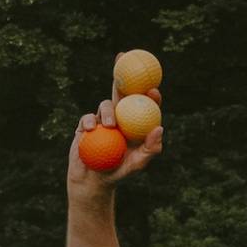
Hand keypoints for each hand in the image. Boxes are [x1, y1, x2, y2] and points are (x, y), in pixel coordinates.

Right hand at [65, 58, 163, 194]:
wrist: (93, 180)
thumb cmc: (119, 172)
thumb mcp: (138, 164)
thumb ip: (151, 149)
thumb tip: (159, 128)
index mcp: (135, 123)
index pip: (144, 105)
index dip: (149, 94)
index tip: (153, 91)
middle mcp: (120, 117)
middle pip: (123, 93)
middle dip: (124, 75)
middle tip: (126, 65)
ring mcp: (102, 120)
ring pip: (106, 105)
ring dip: (109, 111)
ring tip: (110, 126)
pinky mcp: (86, 125)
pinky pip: (88, 118)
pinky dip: (90, 122)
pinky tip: (91, 129)